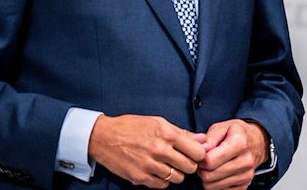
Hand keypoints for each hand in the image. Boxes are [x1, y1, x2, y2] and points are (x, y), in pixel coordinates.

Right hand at [88, 114, 206, 188]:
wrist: (104, 137)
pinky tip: (157, 171)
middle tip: (182, 161)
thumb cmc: (132, 127)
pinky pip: (162, 186)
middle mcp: (159, 150)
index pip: (197, 152)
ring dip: (176, 173)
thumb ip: (182, 133)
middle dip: (189, 165)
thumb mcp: (158, 123)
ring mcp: (149, 166)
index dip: (199, 154)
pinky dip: (163, 180)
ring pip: (177, 178)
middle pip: (190, 167)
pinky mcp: (140, 178)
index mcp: (166, 134)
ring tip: (167, 165)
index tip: (195, 154)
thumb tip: (203, 139)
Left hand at [197, 119, 268, 189]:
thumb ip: (209, 138)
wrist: (258, 142)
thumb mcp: (224, 127)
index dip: (200, 159)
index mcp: (239, 143)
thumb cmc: (239, 134)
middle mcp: (245, 161)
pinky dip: (216, 184)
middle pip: (209, 176)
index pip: (210, 161)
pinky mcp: (244, 185)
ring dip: (208, 178)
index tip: (202, 154)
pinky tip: (219, 173)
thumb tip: (200, 150)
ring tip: (212, 166)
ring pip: (212, 186)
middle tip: (205, 161)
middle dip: (202, 169)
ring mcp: (246, 175)